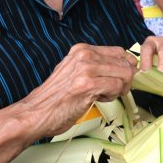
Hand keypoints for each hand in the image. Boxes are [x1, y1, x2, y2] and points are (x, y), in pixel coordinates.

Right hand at [19, 44, 136, 137]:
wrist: (36, 113)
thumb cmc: (56, 97)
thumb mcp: (74, 72)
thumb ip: (95, 66)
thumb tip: (122, 67)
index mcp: (82, 50)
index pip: (119, 51)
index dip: (126, 66)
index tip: (123, 77)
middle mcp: (85, 55)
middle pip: (124, 62)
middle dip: (125, 79)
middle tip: (114, 91)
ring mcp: (86, 69)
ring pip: (125, 74)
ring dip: (119, 88)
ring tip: (103, 95)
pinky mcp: (88, 84)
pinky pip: (117, 87)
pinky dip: (112, 96)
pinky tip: (98, 99)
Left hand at [138, 36, 162, 77]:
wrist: (160, 60)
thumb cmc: (151, 65)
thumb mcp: (145, 66)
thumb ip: (144, 70)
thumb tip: (139, 80)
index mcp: (150, 43)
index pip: (146, 49)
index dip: (145, 61)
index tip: (144, 73)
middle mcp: (162, 42)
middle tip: (162, 77)